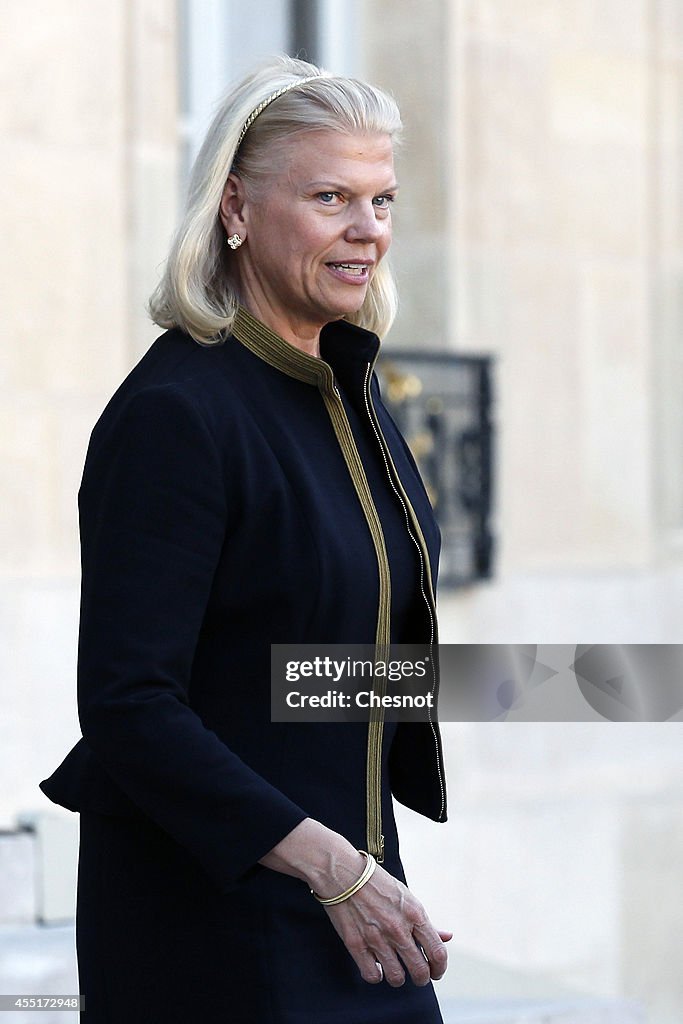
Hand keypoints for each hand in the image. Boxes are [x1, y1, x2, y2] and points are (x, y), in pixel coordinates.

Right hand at [322, 860, 450, 986]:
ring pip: (397, 977)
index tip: (436, 971)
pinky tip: (376, 968)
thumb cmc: (376, 883)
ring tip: (396, 971)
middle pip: (420, 970)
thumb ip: (426, 922)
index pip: (437, 953)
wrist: (344, 873)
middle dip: (422, 978)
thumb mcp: (407, 897)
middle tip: (418, 976)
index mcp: (414, 914)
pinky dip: (376, 976)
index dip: (440, 968)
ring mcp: (377, 938)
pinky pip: (372, 975)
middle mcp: (398, 929)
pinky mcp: (357, 944)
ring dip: (399, 978)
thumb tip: (447, 937)